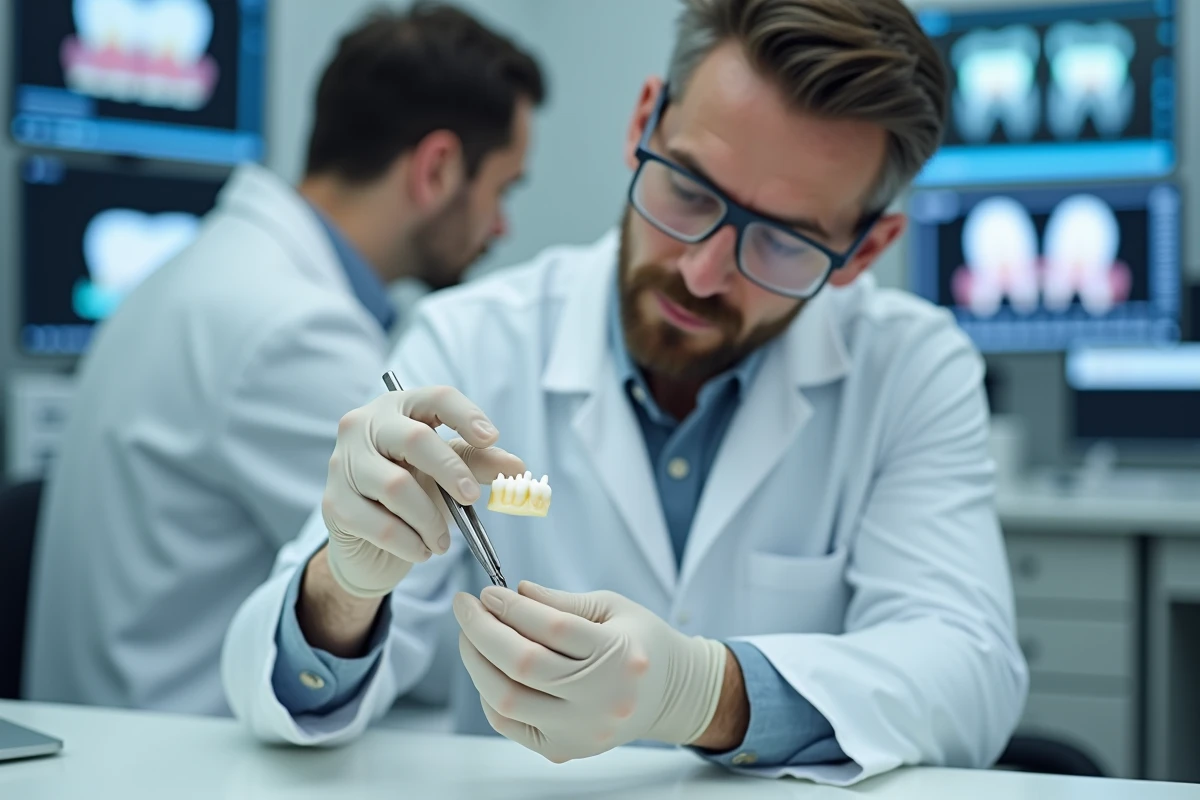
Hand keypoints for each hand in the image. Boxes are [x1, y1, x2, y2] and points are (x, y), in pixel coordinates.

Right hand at [322, 386, 524, 597]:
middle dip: (451, 471)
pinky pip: (378, 523)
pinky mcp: (333, 502)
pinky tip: (422, 550)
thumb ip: (478, 464)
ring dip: (429, 519)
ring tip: (442, 542)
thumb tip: (517, 468)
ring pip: (395, 486)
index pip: (436, 398)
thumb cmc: (411, 492)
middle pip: (415, 439)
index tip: (492, 438)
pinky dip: (408, 542)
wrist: (368, 541)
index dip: (466, 416)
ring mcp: (344, 463)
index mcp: (399, 408)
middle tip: (472, 498)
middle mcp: (364, 426)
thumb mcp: (447, 473)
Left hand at [453, 582, 726, 762]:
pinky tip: (488, 668)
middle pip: (523, 664)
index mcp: (619, 655)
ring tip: (470, 636)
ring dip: (477, 662)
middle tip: (466, 608)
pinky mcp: (565, 749)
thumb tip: (512, 593)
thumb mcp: (613, 608)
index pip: (551, 628)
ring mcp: (582, 730)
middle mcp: (601, 698)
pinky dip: (489, 694)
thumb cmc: (642, 644)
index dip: (510, 607)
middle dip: (482, 631)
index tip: (487, 592)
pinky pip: (509, 724)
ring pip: (508, 699)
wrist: (671, 694)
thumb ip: (561, 602)